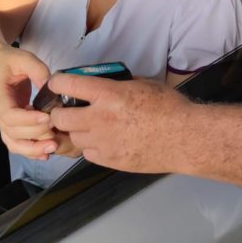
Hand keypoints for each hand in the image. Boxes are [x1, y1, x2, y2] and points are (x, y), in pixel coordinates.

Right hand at [0, 47, 56, 158]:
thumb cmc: (10, 61)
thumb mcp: (23, 58)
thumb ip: (37, 69)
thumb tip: (50, 85)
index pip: (9, 114)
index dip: (27, 119)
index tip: (47, 117)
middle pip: (13, 132)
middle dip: (36, 133)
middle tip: (57, 129)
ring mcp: (3, 123)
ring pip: (14, 143)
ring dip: (33, 149)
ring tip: (53, 147)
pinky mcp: (11, 127)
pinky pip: (18, 144)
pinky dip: (31, 151)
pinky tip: (46, 153)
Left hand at [49, 74, 190, 173]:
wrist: (185, 138)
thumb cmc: (169, 108)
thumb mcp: (143, 84)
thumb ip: (118, 83)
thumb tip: (105, 82)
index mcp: (109, 95)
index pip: (68, 85)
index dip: (57, 83)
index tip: (56, 83)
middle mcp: (100, 119)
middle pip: (59, 118)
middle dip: (59, 112)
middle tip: (68, 110)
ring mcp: (103, 142)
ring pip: (73, 137)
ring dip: (77, 130)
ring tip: (91, 126)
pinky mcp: (109, 160)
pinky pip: (87, 153)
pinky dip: (91, 146)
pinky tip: (105, 140)